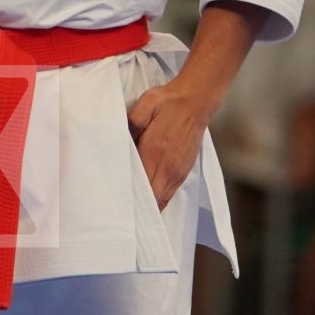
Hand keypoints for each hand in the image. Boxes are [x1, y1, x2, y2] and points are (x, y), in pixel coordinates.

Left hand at [128, 80, 212, 210]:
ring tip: (134, 212)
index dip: (132, 202)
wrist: (196, 100)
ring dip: (150, 207)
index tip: (119, 207)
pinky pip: (170, 194)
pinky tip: (149, 198)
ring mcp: (178, 171)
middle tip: (122, 214)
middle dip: (139, 211)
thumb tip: (120, 140)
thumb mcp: (145, 105)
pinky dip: (159, 199)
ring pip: (163, 201)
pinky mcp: (185, 170)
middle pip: (153, 201)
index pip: (143, 189)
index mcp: (156, 154)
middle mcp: (169, 168)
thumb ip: (131, 124)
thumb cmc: (168, 102)